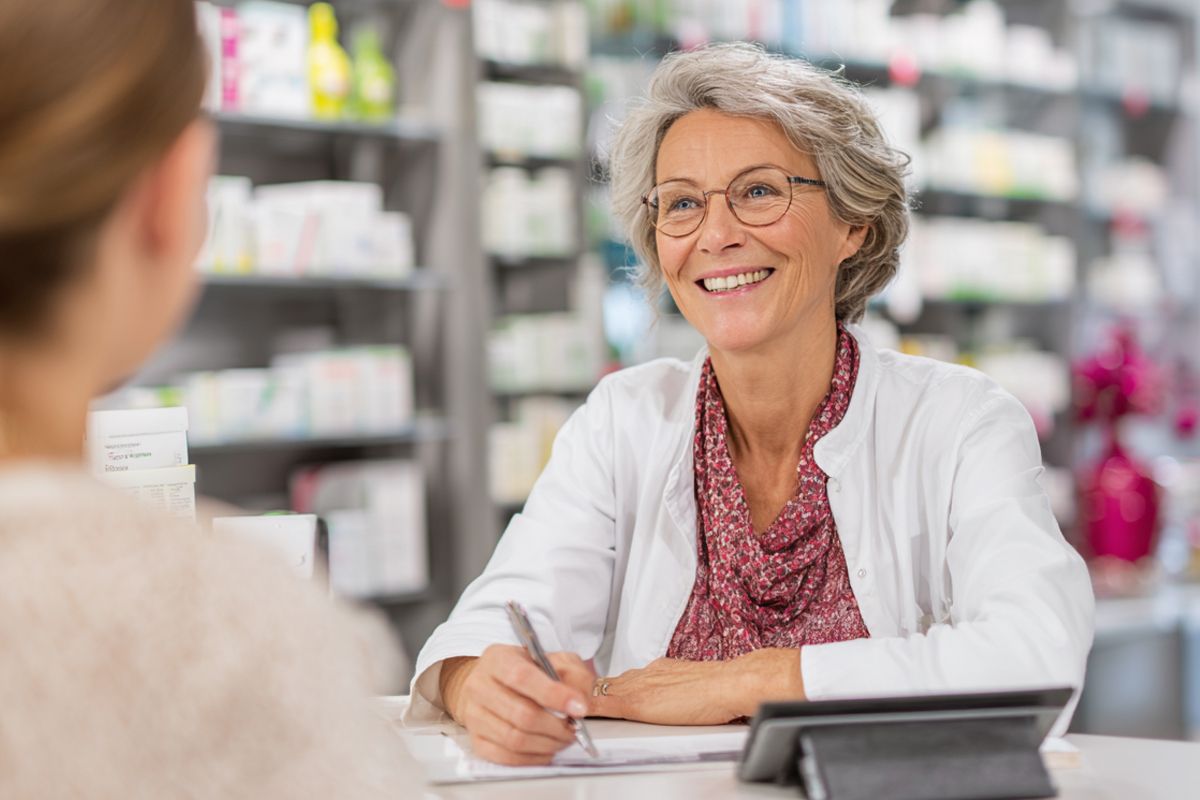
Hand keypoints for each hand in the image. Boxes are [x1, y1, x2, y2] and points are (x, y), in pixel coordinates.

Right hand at [439, 645, 594, 765]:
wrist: (492, 685)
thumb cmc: (526, 672)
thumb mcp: (553, 659)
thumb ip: (572, 674)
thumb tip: (580, 702)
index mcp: (498, 658)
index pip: (523, 677)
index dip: (553, 695)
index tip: (579, 708)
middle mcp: (480, 685)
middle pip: (521, 714)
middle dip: (556, 726)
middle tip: (575, 728)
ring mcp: (474, 715)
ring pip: (515, 739)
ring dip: (548, 744)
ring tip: (563, 738)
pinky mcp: (476, 740)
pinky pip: (506, 757)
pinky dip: (533, 758)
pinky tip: (546, 749)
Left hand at [588, 648, 803, 724]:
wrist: (727, 684)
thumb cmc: (719, 688)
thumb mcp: (691, 683)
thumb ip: (677, 687)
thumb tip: (679, 696)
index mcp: (658, 669)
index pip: (626, 678)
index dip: (612, 688)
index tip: (603, 694)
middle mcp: (644, 674)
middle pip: (608, 682)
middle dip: (594, 692)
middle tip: (581, 702)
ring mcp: (637, 686)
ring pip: (601, 690)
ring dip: (589, 699)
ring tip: (577, 709)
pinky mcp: (636, 703)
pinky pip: (603, 704)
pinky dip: (588, 708)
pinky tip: (577, 715)